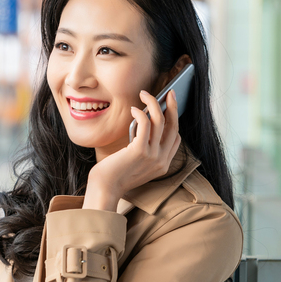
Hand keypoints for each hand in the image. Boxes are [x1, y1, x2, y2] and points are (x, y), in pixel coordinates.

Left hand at [83, 89, 181, 210]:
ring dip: (153, 103)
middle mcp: (161, 161)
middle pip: (173, 127)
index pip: (175, 139)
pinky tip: (134, 109)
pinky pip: (146, 124)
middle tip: (170, 92)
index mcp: (163, 165)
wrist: (105, 189)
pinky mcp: (140, 151)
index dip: (174, 121)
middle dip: (173, 106)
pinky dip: (141, 112)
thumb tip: (146, 122)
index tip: (168, 107)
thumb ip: (144, 148)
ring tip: (144, 94)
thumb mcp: (136, 163)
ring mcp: (153, 156)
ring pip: (160, 122)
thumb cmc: (115, 174)